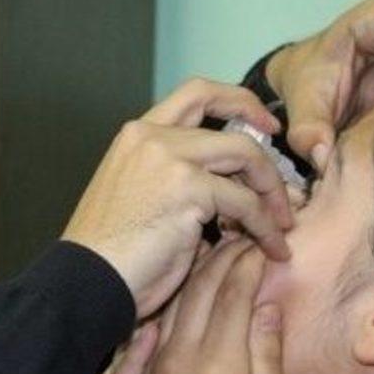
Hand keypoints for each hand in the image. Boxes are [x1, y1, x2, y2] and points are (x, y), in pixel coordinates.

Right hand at [62, 79, 291, 316]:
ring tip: (281, 224)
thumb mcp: (137, 195)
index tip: (262, 124)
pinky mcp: (188, 190)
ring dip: (272, 192)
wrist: (87, 280)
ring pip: (246, 156)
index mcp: (136, 135)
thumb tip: (225, 183)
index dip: (237, 101)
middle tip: (285, 178)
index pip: (196, 94)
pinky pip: (246, 203)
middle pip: (230, 122)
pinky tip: (271, 248)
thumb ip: (173, 175)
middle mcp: (152, 137)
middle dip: (267, 146)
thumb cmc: (109, 252)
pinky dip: (266, 227)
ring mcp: (170, 159)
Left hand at [129, 240, 282, 373]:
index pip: (234, 292)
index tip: (267, 246)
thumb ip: (267, 356)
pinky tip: (186, 286)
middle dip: (225, 254)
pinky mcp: (142, 372)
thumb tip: (268, 308)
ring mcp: (157, 360)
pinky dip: (178, 296)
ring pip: (178, 299)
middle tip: (244, 237)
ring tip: (218, 248)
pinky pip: (160, 320)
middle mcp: (182, 352)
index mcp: (219, 361)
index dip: (251, 262)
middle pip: (203, 286)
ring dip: (198, 269)